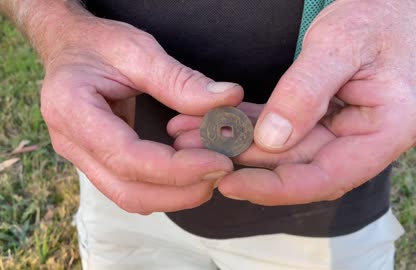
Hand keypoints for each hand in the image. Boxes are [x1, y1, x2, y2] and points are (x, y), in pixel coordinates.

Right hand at [39, 8, 243, 212]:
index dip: (176, 168)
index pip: (127, 157)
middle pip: (128, 191)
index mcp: (70, 109)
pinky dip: (164, 186)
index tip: (219, 161)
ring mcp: (80, 157)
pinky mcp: (95, 162)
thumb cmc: (99, 44)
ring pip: (130, 197)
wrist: (70, 47)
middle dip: (181, 191)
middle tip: (223, 171)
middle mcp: (69, 143)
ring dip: (176, 194)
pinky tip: (190, 169)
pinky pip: (130, 187)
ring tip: (212, 171)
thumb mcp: (138, 50)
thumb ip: (180, 80)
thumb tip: (228, 100)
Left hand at [173, 0, 415, 204]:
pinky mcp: (320, 113)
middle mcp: (361, 138)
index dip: (275, 187)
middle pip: (297, 165)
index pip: (326, 177)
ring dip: (238, 142)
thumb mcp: (342, 44)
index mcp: (383, 131)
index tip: (230, 184)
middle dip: (243, 161)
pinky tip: (217, 120)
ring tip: (193, 134)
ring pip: (283, 147)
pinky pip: (280, 125)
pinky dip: (248, 123)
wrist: (392, 0)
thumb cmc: (380, 13)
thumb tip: (271, 138)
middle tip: (195, 150)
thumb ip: (306, 92)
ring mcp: (340, 126)